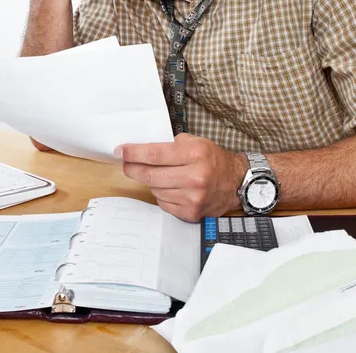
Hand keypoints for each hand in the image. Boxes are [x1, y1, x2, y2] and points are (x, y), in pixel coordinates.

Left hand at [116, 134, 246, 221]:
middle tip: (126, 163)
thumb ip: (171, 145)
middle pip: (150, 175)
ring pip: (155, 190)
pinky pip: (163, 203)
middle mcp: (194, 177)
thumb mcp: (196, 142)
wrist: (236, 182)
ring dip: (150, 181)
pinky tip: (169, 187)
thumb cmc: (213, 159)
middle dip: (133, 168)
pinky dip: (161, 194)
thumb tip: (142, 150)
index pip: (154, 154)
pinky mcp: (190, 212)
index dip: (133, 153)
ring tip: (156, 174)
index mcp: (194, 155)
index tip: (120, 151)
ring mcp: (192, 197)